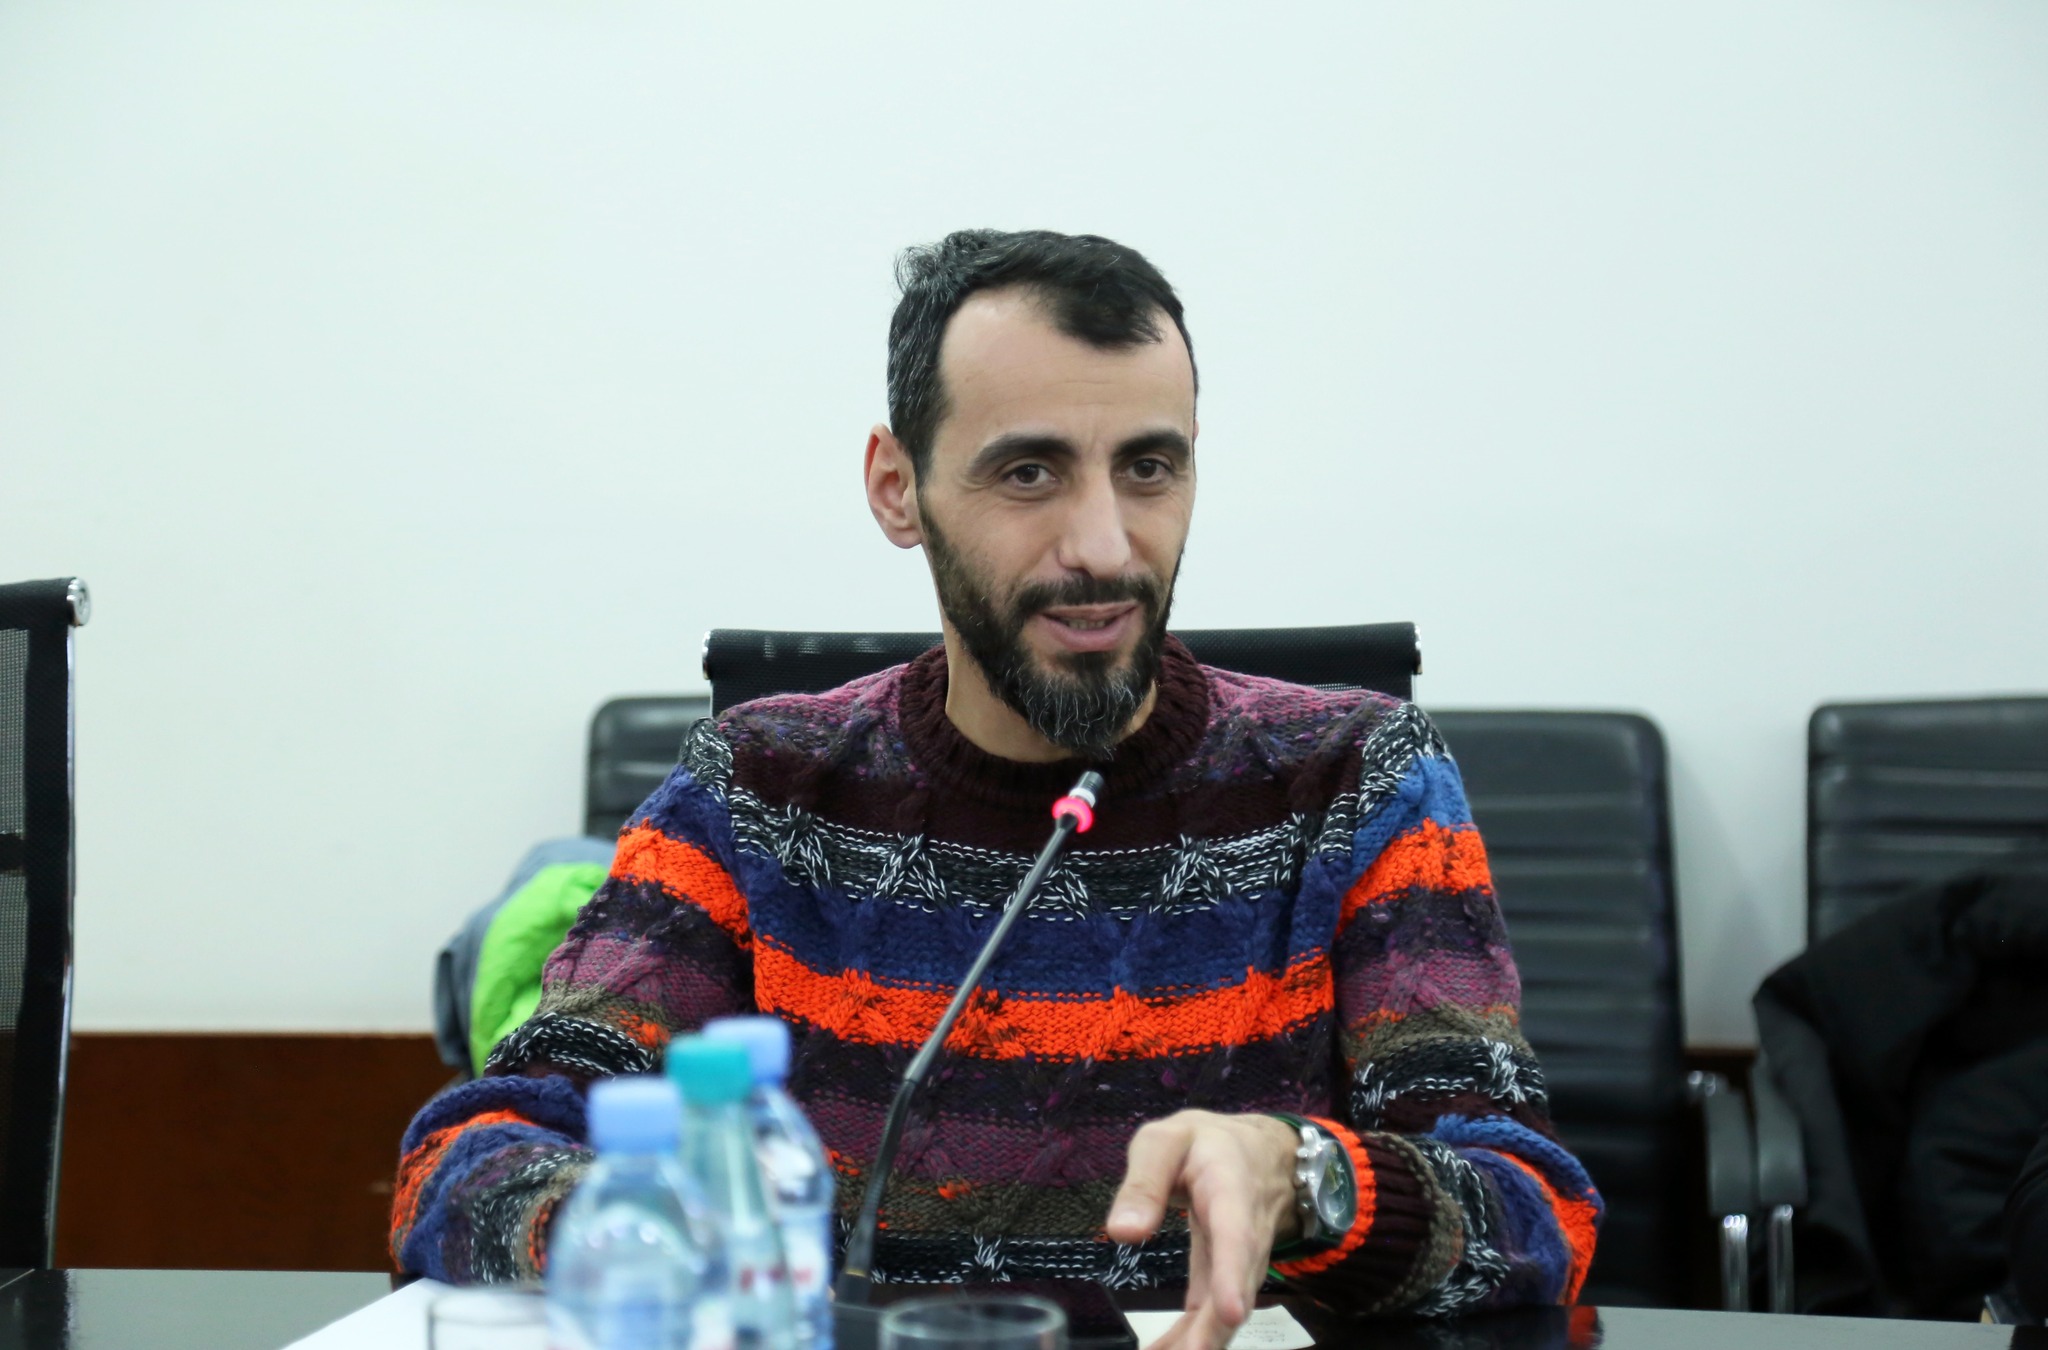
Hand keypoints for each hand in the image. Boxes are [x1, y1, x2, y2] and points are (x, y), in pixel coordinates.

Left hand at [1105, 1111, 1299, 1349]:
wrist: (1257, 1149)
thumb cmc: (1206, 1143)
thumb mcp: (1167, 1140)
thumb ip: (1144, 1182)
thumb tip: (1121, 1233)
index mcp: (1230, 1191)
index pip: (1237, 1236)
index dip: (1233, 1275)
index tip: (1231, 1313)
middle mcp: (1244, 1232)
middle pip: (1235, 1286)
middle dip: (1213, 1330)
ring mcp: (1240, 1259)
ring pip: (1227, 1305)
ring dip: (1200, 1339)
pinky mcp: (1227, 1274)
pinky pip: (1213, 1308)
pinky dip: (1193, 1334)